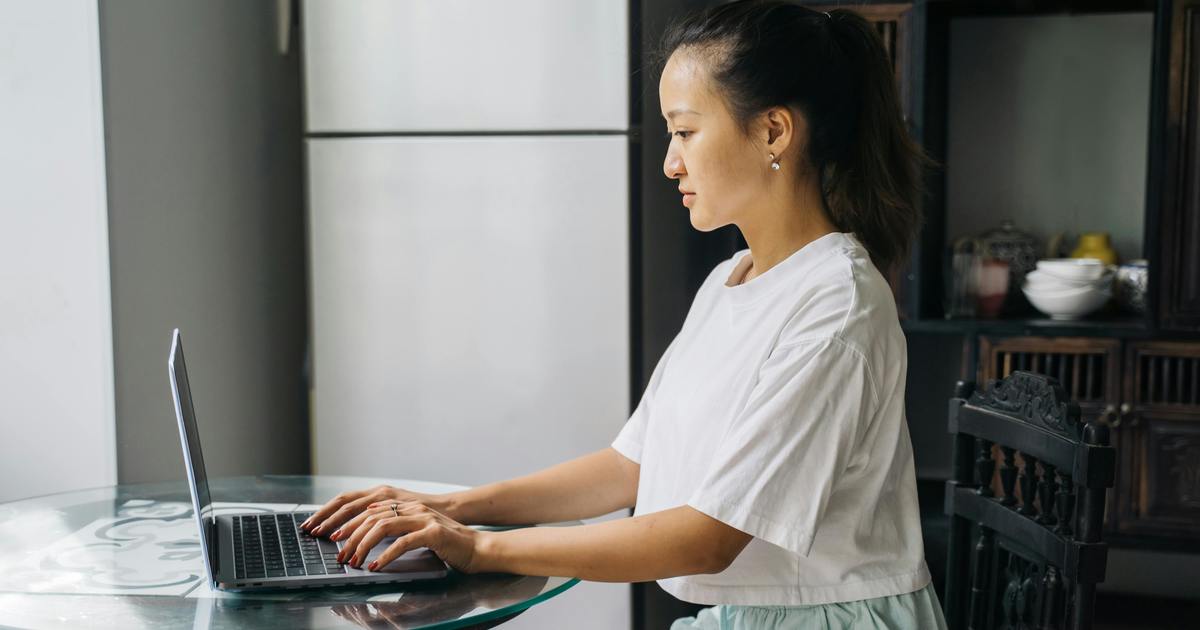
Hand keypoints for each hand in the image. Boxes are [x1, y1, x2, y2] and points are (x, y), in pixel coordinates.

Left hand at [336, 500, 485, 572]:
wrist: (478, 547)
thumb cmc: (448, 544)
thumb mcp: (418, 532)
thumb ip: (398, 529)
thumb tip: (369, 535)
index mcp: (408, 506)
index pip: (370, 510)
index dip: (349, 522)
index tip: (333, 536)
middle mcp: (414, 508)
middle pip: (372, 517)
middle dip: (350, 535)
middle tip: (339, 553)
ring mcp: (424, 519)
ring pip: (383, 527)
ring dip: (364, 545)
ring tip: (354, 561)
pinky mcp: (433, 533)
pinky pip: (403, 542)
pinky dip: (386, 555)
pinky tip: (376, 565)